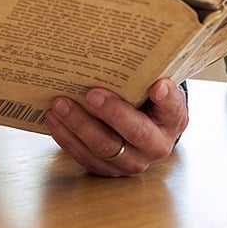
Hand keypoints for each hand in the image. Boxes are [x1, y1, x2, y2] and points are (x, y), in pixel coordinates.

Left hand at [44, 80, 187, 175]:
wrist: (141, 126)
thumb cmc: (146, 99)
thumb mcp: (155, 84)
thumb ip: (150, 75)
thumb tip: (136, 58)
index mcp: (173, 120)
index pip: (172, 108)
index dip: (166, 98)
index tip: (157, 86)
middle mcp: (156, 146)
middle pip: (135, 133)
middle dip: (111, 113)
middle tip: (91, 93)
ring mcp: (131, 162)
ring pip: (105, 148)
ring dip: (79, 126)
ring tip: (60, 104)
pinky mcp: (108, 169)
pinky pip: (85, 157)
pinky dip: (67, 138)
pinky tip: (53, 119)